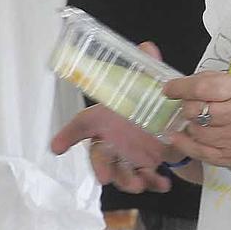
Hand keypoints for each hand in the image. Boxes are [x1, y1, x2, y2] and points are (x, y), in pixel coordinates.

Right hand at [50, 40, 173, 193]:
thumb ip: (145, 69)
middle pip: (101, 157)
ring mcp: (131, 156)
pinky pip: (149, 179)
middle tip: (104, 178)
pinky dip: (156, 183)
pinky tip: (164, 183)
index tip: (56, 148)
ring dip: (129, 182)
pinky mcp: (149, 166)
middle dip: (101, 169)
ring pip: (123, 173)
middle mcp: (115, 141)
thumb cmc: (149, 103)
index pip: (83, 126)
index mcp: (107, 121)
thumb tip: (146, 46)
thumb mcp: (148, 84)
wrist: (173, 120)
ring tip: (141, 183)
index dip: (67, 136)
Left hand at [162, 72, 230, 174]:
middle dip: (187, 107)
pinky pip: (201, 153)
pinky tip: (177, 138)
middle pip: (195, 110)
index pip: (203, 87)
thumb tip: (197, 84)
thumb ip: (227, 85)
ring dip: (190, 125)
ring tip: (194, 121)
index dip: (181, 87)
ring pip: (196, 131)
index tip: (170, 88)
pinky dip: (185, 144)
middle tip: (190, 106)